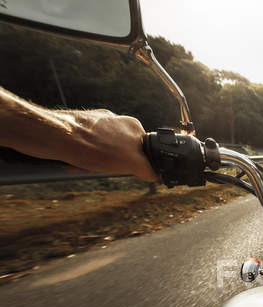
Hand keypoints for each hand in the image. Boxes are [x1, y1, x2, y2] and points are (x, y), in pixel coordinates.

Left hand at [34, 110, 157, 181]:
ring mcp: (97, 124)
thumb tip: (155, 175)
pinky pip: (86, 150)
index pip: (142, 151)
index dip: (134, 164)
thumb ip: (147, 167)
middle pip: (122, 153)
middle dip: (112, 165)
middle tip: (102, 168)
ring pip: (103, 154)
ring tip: (85, 165)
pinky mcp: (79, 128)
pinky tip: (75, 162)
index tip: (124, 170)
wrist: (53, 136)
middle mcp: (116, 122)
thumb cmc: (88, 146)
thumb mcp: (128, 161)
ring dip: (95, 164)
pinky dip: (82, 159)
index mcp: (132, 126)